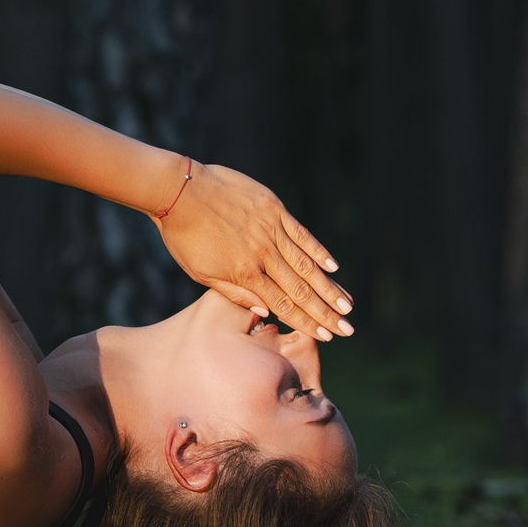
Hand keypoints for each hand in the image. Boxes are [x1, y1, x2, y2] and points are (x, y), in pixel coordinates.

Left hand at [155, 163, 352, 339]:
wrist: (180, 191)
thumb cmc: (184, 235)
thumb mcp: (200, 272)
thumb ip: (234, 293)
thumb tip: (264, 310)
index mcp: (244, 274)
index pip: (282, 305)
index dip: (307, 322)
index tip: (326, 336)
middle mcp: (262, 255)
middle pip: (300, 290)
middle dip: (326, 312)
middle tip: (347, 328)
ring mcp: (270, 230)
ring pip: (306, 265)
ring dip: (329, 287)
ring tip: (347, 304)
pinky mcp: (273, 209)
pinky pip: (301, 234)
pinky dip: (318, 251)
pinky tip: (333, 266)